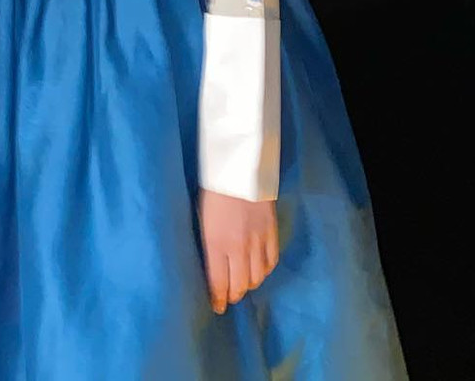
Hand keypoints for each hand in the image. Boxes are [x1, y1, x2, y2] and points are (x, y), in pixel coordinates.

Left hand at [199, 189, 278, 313]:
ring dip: (250, 284)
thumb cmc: (212, 189)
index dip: (218, 299)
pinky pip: (272, 261)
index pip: (219, 283)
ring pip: (258, 277)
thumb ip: (209, 244)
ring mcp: (258, 242)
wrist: (239, 166)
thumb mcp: (202, 218)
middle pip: (240, 285)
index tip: (217, 308)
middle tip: (229, 297)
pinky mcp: (272, 233)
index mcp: (216, 244)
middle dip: (234, 295)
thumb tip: (211, 264)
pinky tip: (259, 269)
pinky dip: (265, 270)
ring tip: (243, 283)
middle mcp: (238, 248)